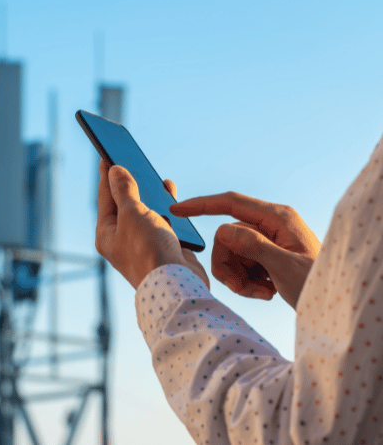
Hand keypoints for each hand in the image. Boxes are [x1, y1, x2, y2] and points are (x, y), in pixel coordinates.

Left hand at [95, 160, 208, 289]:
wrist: (177, 284)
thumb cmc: (148, 250)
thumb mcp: (132, 214)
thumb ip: (124, 191)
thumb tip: (114, 171)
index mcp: (106, 234)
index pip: (105, 197)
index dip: (107, 174)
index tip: (106, 153)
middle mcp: (122, 239)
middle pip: (125, 203)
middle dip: (130, 182)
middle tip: (130, 158)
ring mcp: (143, 243)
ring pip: (146, 211)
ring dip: (151, 194)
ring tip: (154, 176)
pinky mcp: (163, 247)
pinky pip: (163, 220)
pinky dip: (167, 207)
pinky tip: (170, 195)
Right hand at [170, 192, 319, 309]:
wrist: (332, 308)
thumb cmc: (318, 286)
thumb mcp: (286, 268)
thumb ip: (254, 246)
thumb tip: (224, 232)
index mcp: (277, 218)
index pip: (231, 203)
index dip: (201, 205)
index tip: (177, 210)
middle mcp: (271, 225)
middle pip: (226, 237)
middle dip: (228, 265)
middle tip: (243, 288)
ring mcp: (267, 240)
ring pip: (230, 253)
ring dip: (238, 277)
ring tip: (260, 292)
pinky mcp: (265, 255)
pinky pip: (240, 264)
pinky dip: (246, 282)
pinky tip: (266, 291)